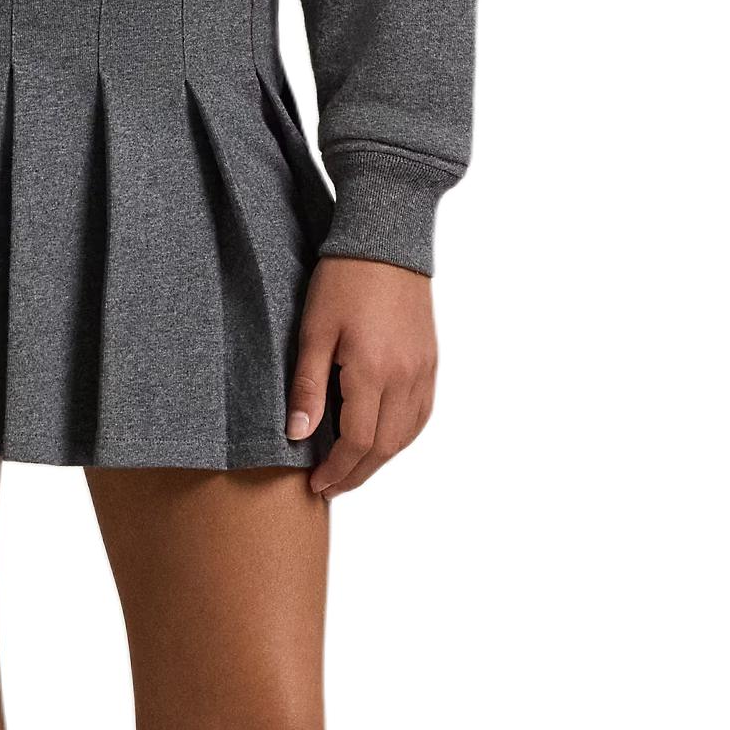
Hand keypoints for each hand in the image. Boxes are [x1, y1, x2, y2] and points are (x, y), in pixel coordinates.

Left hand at [287, 258, 437, 497]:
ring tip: (351, 472)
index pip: (356, 442)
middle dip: (355, 475)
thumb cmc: (343, 281)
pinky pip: (421, 415)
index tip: (315, 485)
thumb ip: (307, 387)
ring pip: (406, 436)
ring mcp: (423, 370)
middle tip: (329, 488)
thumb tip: (298, 435)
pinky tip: (382, 443)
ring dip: (379, 461)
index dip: (335, 471)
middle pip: (384, 448)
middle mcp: (405, 378)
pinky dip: (401, 438)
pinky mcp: (430, 361)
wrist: (386, 241)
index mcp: (373, 373)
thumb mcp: (313, 333)